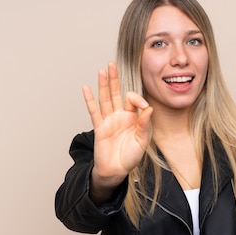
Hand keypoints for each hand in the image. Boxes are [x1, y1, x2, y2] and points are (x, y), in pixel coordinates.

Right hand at [83, 61, 152, 201]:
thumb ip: (144, 124)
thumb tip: (149, 108)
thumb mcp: (142, 141)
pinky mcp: (99, 127)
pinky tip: (86, 88)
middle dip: (115, 79)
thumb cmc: (130, 157)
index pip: (133, 100)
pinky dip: (90, 100)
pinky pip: (94, 111)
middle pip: (116, 93)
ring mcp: (109, 120)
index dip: (138, 100)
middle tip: (112, 63)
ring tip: (102, 70)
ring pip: (105, 98)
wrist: (116, 170)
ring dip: (104, 84)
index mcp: (133, 118)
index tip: (143, 107)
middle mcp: (120, 116)